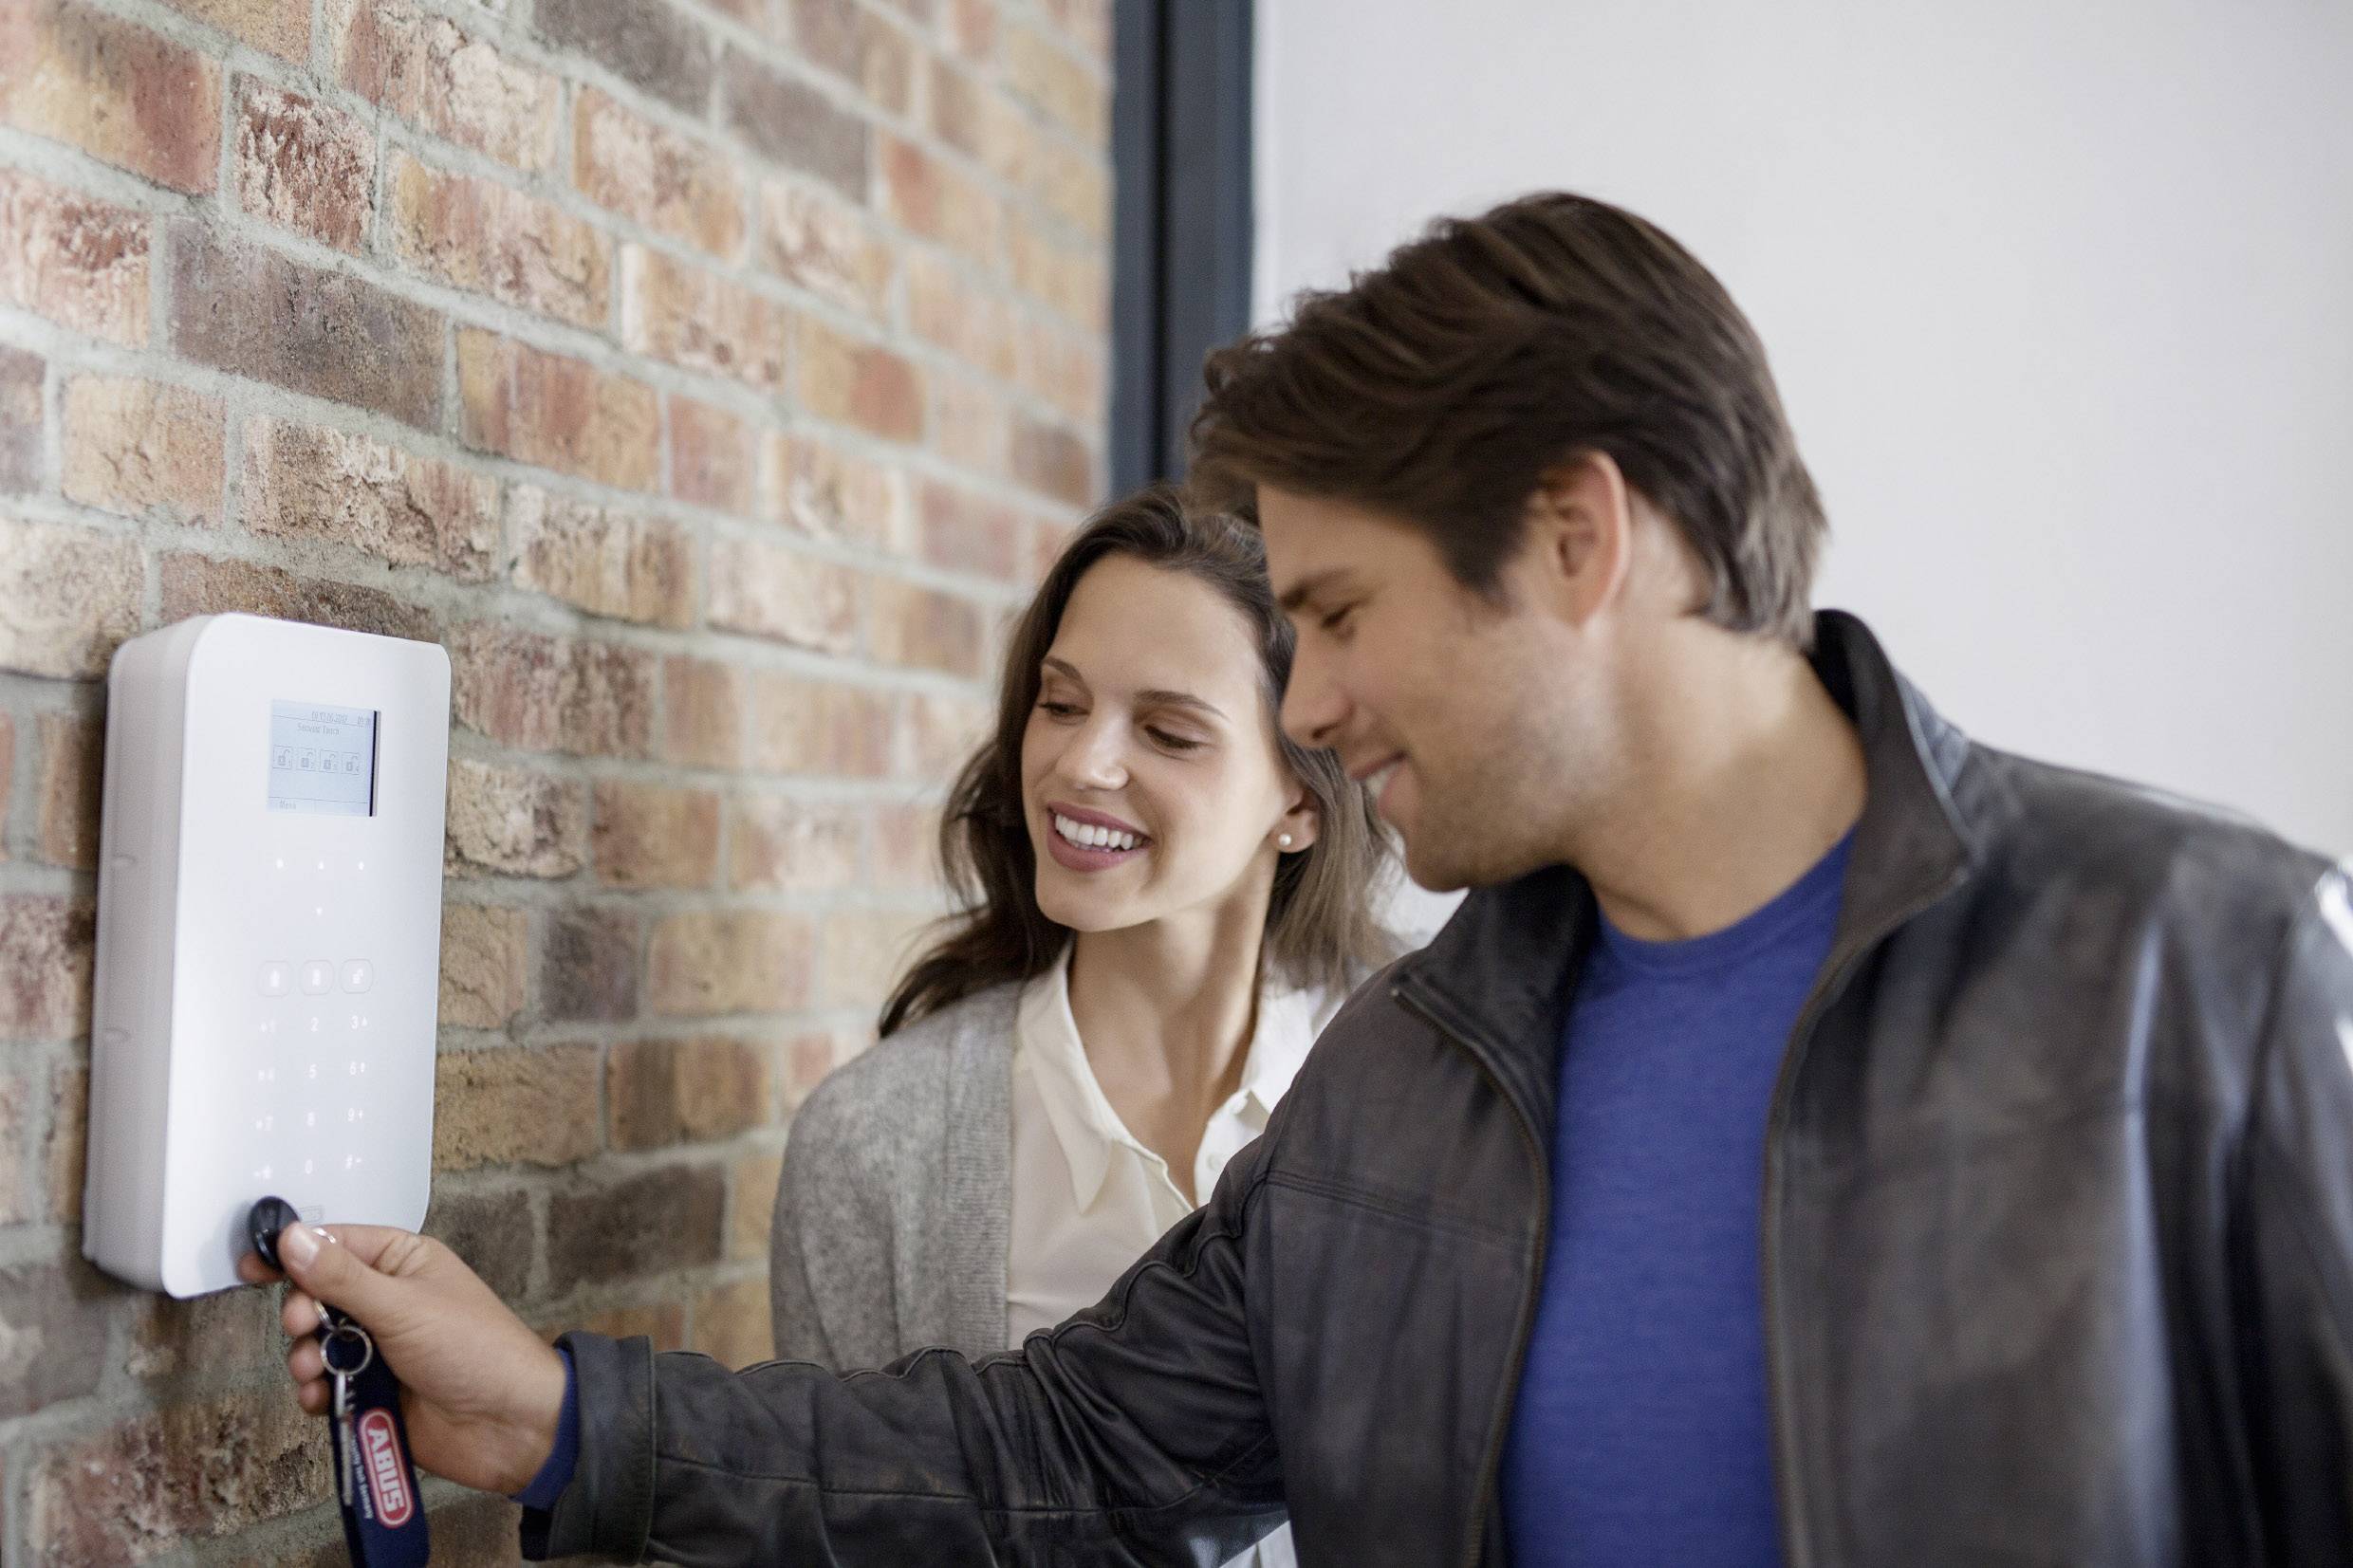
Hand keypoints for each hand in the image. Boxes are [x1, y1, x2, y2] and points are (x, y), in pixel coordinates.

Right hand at [239, 1224, 567, 1496]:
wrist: (509, 1425)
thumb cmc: (475, 1350)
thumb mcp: (403, 1305)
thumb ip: (342, 1277)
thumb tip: (293, 1237)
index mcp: (402, 1261)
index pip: (335, 1244)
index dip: (294, 1253)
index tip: (252, 1266)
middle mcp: (388, 1299)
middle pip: (316, 1296)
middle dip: (302, 1313)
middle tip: (304, 1326)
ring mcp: (378, 1346)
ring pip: (315, 1344)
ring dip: (305, 1358)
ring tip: (317, 1371)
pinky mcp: (371, 1389)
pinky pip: (324, 1385)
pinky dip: (316, 1393)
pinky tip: (324, 1400)